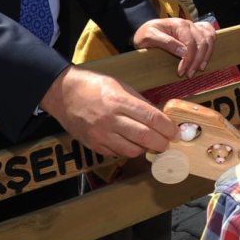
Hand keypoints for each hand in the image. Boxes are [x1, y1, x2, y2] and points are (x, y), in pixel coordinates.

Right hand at [39, 66, 177, 157]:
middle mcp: (110, 119)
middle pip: (144, 137)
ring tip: (151, 143)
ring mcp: (100, 134)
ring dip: (146, 149)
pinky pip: (117, 154)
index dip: (167, 127)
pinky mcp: (93, 145)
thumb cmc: (93, 86)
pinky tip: (131, 143)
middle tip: (168, 142)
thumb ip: (139, 102)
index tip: (176, 132)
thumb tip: (159, 117)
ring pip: (132, 150)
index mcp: (119, 100)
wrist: (63, 94)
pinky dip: (128, 150)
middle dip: (161, 143)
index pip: (151, 117)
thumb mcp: (119, 86)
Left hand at [133, 16, 214, 77]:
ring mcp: (194, 26)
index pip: (190, 43)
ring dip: (206, 56)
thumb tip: (184, 52)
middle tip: (189, 74)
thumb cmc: (145, 34)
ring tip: (199, 69)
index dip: (188, 59)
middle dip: (197, 61)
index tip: (181, 72)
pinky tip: (206, 56)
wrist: (146, 30)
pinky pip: (211, 35)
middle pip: (202, 43)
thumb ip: (166, 42)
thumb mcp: (149, 37)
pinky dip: (211, 46)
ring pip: (209, 39)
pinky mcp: (197, 30)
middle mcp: (189, 24)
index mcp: (178, 24)